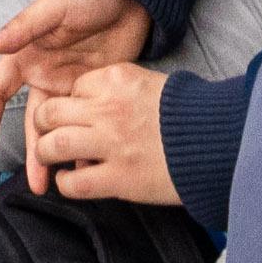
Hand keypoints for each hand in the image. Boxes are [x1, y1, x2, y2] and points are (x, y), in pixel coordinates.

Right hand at [0, 0, 149, 169]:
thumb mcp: (54, 7)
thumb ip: (24, 28)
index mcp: (27, 56)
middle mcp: (45, 76)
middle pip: (32, 122)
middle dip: (33, 152)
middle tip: (37, 184)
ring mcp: (71, 86)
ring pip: (59, 129)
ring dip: (58, 155)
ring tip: (60, 186)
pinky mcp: (97, 92)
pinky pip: (88, 123)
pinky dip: (88, 143)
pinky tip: (93, 166)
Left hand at [13, 57, 180, 205]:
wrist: (218, 143)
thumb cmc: (191, 114)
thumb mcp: (154, 83)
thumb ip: (120, 89)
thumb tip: (95, 103)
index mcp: (117, 79)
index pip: (74, 87)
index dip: (71, 102)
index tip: (76, 113)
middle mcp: (108, 109)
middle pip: (51, 112)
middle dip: (43, 124)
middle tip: (48, 133)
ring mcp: (110, 144)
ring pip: (52, 145)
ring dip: (45, 153)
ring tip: (51, 158)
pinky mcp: (118, 178)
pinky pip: (73, 182)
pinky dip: (65, 183)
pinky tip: (70, 181)